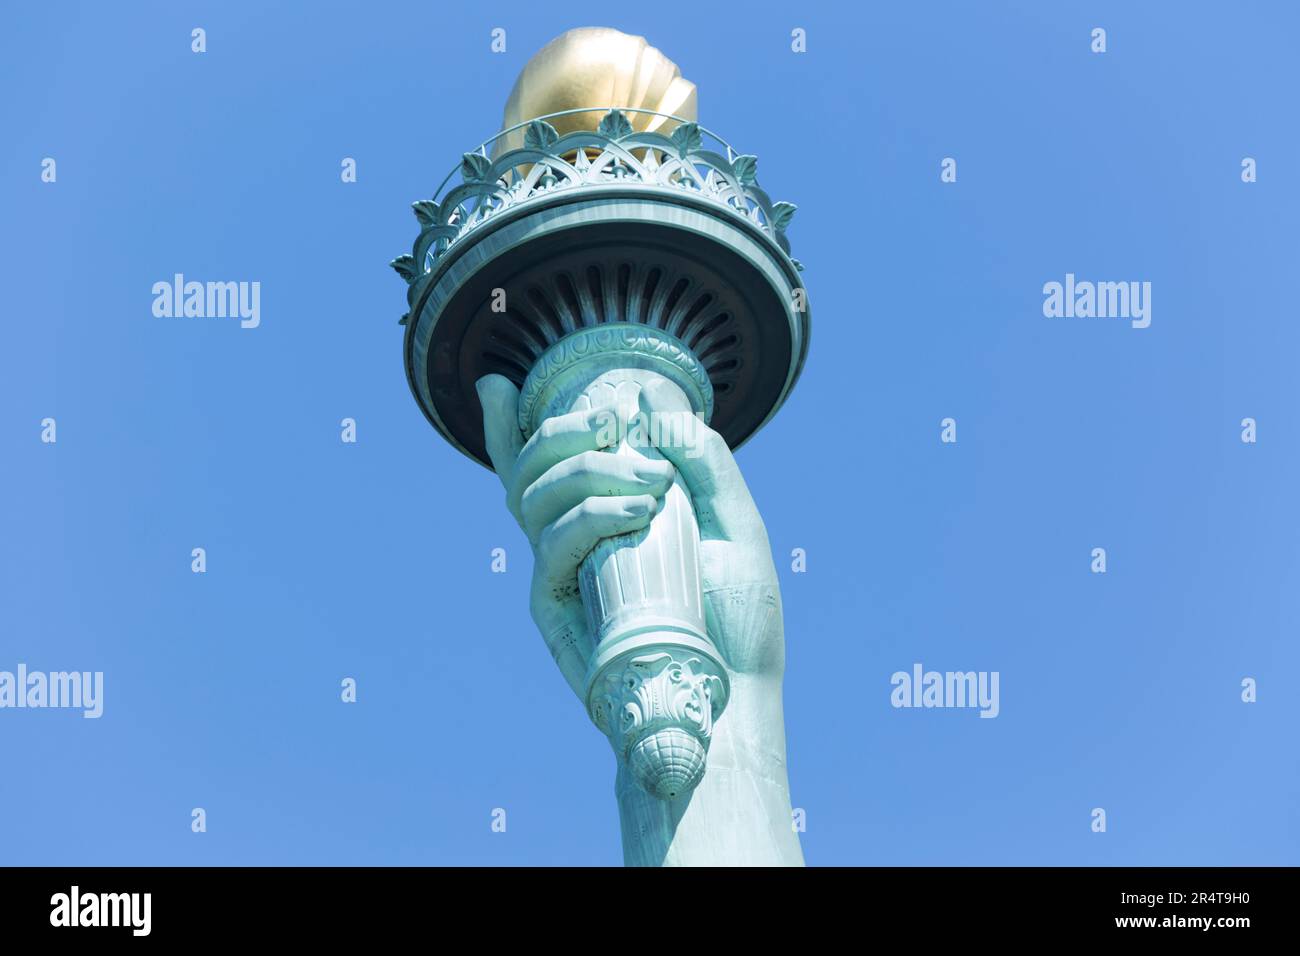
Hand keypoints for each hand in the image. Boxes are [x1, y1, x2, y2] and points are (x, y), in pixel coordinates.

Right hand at [475, 374, 785, 698]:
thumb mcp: (734, 520)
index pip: (541, 466)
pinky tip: (638, 511)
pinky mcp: (556, 608)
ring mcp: (560, 572)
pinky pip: (553, 545)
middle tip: (614, 418)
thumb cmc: (735, 611)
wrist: (735, 689)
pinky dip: (590, 514)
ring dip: (588, 469)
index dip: (504, 427)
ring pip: (532, 498)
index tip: (494, 383)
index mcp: (602, 515)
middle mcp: (571, 541)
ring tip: (651, 481)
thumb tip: (653, 401)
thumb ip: (700, 458)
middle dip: (562, 428)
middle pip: (526, 469)